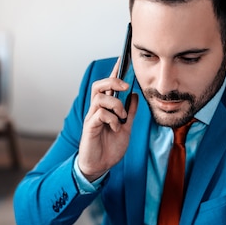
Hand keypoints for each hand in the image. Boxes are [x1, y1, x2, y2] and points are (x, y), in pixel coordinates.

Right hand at [77, 59, 138, 180]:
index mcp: (106, 108)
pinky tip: (116, 127)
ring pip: (100, 97)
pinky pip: (100, 113)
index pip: (109, 85)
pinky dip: (112, 119)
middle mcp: (97, 109)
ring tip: (122, 117)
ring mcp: (93, 117)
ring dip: (116, 105)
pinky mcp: (90, 126)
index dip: (115, 71)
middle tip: (126, 87)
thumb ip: (130, 112)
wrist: (101, 166)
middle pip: (100, 85)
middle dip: (113, 81)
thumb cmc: (110, 147)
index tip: (122, 58)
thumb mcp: (126, 128)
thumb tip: (135, 95)